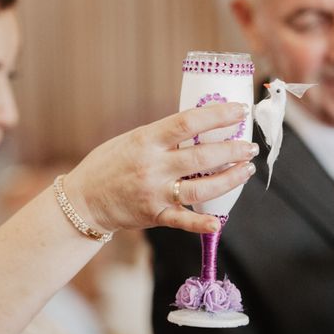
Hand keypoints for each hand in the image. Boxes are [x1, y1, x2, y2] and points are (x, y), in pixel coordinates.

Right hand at [65, 102, 256, 233]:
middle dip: (232, 150)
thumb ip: (162, 136)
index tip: (240, 110)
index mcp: (146, 140)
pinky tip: (219, 221)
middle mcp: (152, 166)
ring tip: (247, 170)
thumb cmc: (107, 164)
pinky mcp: (154, 215)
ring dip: (229, 179)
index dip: (218, 115)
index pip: (188, 122)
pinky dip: (202, 223)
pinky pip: (182, 220)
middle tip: (249, 146)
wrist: (83, 200)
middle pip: (201, 157)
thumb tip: (198, 127)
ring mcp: (154, 193)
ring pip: (201, 188)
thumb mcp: (131, 139)